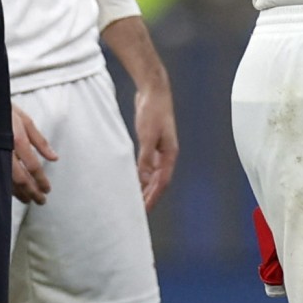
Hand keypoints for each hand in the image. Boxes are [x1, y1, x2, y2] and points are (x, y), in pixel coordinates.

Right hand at [10, 105, 56, 204]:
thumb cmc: (1, 109)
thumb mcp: (24, 120)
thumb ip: (40, 141)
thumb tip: (54, 158)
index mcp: (17, 139)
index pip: (32, 166)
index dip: (41, 180)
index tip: (47, 190)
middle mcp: (4, 149)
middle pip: (20, 178)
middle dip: (32, 191)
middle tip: (40, 201)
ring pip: (6, 180)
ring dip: (19, 193)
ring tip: (28, 200)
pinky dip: (5, 186)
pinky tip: (11, 192)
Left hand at [132, 77, 177, 208]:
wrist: (154, 91)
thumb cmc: (153, 111)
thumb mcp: (147, 136)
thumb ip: (146, 158)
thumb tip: (143, 178)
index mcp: (170, 154)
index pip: (163, 182)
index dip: (153, 197)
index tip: (144, 210)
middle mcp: (167, 154)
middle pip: (159, 181)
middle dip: (150, 196)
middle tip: (138, 211)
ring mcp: (160, 148)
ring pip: (153, 174)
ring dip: (145, 187)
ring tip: (134, 199)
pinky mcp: (151, 142)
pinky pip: (147, 165)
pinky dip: (141, 174)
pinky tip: (132, 179)